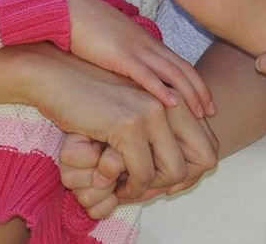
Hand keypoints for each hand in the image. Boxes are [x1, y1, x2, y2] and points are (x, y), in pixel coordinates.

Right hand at [59, 86, 218, 212]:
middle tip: (150, 190)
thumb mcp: (134, 104)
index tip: (168, 182)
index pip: (208, 142)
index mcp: (177, 95)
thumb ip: (156, 121)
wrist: (57, 75)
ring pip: (174, 169)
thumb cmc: (93, 93)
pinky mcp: (128, 125)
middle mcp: (172, 101)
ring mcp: (152, 111)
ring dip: (153, 188)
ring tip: (132, 190)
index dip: (194, 169)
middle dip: (177, 182)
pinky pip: (143, 173)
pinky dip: (132, 187)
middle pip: (200, 159)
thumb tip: (176, 156)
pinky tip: (117, 185)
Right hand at [64, 0, 214, 116]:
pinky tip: (172, 103)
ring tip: (202, 113)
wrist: (67, 9)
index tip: (206, 102)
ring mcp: (135, 49)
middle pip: (182, 68)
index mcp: (145, 41)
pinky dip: (160, 89)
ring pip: (171, 72)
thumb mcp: (112, 45)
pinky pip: (145, 74)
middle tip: (213, 112)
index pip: (179, 63)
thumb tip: (130, 80)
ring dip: (189, 93)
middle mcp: (146, 44)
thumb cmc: (84, 28)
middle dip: (199, 91)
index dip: (195, 83)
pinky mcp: (119, 55)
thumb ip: (125, 58)